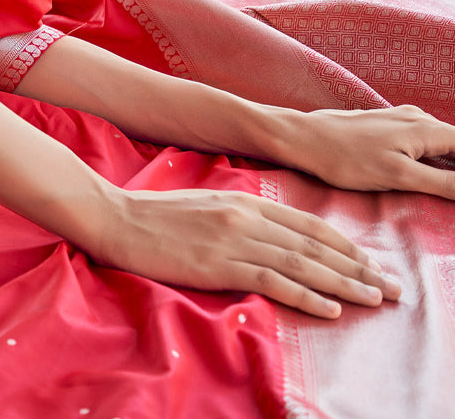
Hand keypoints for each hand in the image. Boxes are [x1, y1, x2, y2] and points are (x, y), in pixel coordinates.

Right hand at [93, 187, 399, 318]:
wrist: (118, 217)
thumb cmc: (158, 216)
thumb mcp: (208, 206)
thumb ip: (241, 216)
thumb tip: (270, 234)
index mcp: (246, 200)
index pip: (308, 224)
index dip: (343, 244)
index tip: (370, 261)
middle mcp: (247, 216)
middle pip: (314, 245)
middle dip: (357, 266)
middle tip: (390, 285)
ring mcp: (235, 240)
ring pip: (303, 263)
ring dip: (344, 283)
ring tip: (374, 298)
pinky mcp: (220, 264)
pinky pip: (274, 281)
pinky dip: (306, 295)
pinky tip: (330, 307)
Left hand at [280, 105, 454, 196]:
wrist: (305, 138)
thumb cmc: (348, 159)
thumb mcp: (400, 176)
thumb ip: (444, 183)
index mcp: (426, 128)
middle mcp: (419, 118)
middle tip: (452, 194)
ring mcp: (403, 120)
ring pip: (443, 142)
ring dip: (451, 163)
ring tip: (448, 188)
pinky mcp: (389, 127)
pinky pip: (425, 141)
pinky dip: (437, 158)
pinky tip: (435, 173)